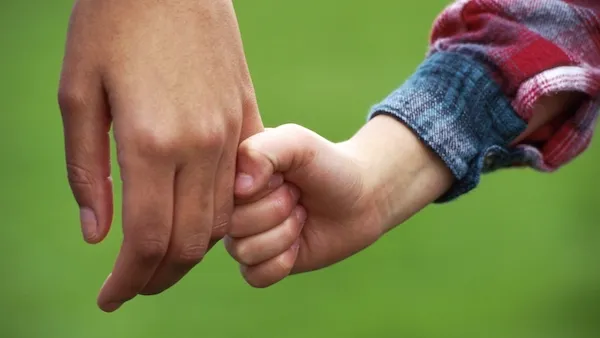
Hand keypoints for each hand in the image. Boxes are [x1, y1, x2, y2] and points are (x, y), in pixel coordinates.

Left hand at [58, 0, 262, 311]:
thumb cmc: (112, 24)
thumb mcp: (77, 94)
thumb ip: (87, 171)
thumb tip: (98, 234)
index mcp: (150, 141)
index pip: (148, 239)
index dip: (128, 280)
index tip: (110, 299)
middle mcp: (200, 145)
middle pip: (191, 240)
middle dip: (159, 276)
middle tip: (132, 287)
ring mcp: (230, 131)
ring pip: (221, 218)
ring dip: (190, 251)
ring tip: (159, 258)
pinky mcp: (246, 116)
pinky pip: (242, 184)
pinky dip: (219, 214)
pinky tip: (194, 216)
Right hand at [225, 116, 453, 286]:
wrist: (360, 198)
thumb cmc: (327, 165)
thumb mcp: (298, 143)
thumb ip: (263, 151)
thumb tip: (238, 190)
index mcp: (231, 172)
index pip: (222, 193)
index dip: (261, 189)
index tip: (283, 175)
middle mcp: (231, 205)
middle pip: (233, 225)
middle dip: (277, 211)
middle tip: (297, 196)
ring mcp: (243, 235)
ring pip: (243, 251)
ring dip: (284, 235)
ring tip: (300, 216)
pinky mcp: (260, 263)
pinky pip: (254, 276)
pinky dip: (283, 262)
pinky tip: (298, 245)